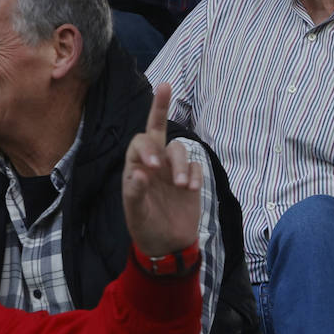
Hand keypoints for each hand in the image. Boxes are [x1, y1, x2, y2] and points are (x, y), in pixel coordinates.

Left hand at [123, 83, 203, 257]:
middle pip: (158, 129)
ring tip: (183, 186)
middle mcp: (155, 163)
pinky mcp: (192, 180)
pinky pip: (197, 166)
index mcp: (137, 167)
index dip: (147, 148)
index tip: (152, 167)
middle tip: (165, 86)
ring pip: (180, 150)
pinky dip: (195, 174)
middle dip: (161, 106)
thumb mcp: (136, 214)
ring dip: (182, 164)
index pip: (140, 143)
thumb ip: (136, 192)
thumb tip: (142, 171)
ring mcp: (174, 170)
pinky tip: (192, 190)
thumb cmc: (146, 228)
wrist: (168, 247)